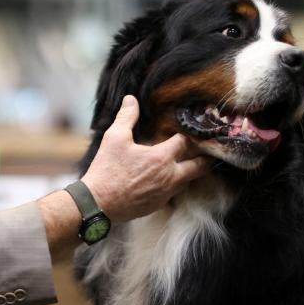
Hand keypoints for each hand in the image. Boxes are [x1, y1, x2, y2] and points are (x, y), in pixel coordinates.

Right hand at [81, 95, 208, 221]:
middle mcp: (170, 176)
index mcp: (162, 157)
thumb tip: (131, 99)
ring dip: (191, 171)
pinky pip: (175, 193)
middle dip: (204, 156)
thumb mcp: (114, 138)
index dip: (190, 133)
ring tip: (189, 161)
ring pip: (189, 180)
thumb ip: (126, 117)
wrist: (98, 204)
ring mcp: (167, 193)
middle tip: (205, 149)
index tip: (192, 129)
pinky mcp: (159, 205)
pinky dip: (176, 184)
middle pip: (200, 166)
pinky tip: (168, 178)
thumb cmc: (107, 170)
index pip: (186, 141)